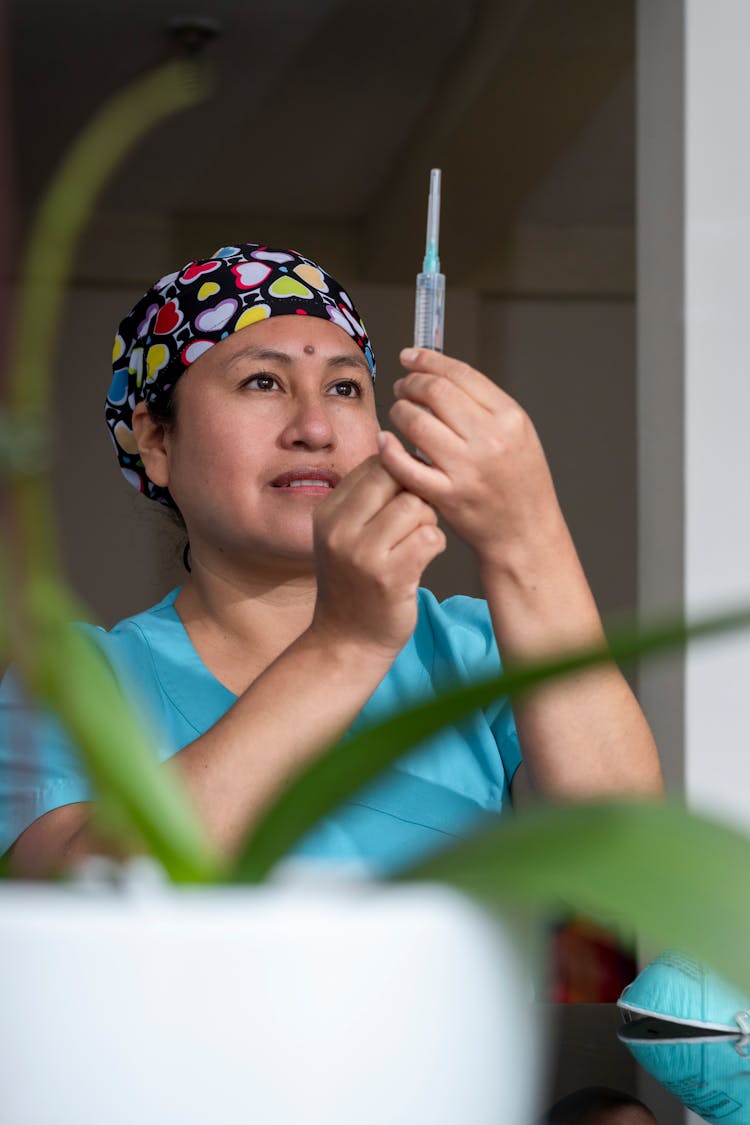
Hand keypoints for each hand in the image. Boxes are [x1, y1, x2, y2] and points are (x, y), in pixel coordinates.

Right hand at [310, 455, 445, 655]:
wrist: (347, 642)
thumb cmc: (355, 583)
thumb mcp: (344, 536)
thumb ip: (366, 499)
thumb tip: (403, 452)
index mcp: (327, 511)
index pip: (375, 465)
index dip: (400, 476)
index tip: (401, 502)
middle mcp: (339, 529)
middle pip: (397, 477)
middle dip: (415, 494)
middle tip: (414, 521)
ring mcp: (362, 554)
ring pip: (418, 506)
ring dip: (428, 522)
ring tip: (417, 542)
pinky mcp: (389, 577)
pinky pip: (431, 537)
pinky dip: (435, 545)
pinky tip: (422, 560)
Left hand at [379, 348, 565, 569]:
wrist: (525, 531)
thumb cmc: (518, 480)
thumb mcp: (516, 433)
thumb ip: (482, 403)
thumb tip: (437, 372)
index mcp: (509, 417)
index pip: (459, 374)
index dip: (428, 360)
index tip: (410, 357)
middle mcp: (489, 439)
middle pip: (434, 392)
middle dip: (409, 384)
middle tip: (402, 387)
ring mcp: (467, 468)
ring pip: (415, 422)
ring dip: (399, 412)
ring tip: (399, 414)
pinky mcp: (447, 495)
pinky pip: (405, 464)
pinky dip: (390, 449)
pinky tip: (386, 442)